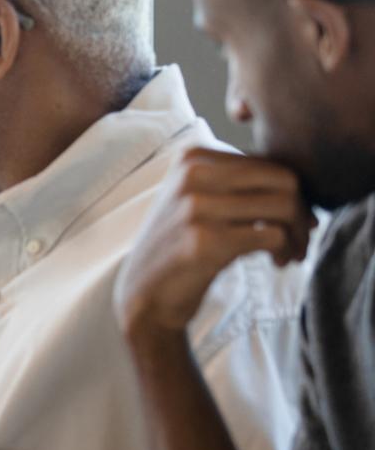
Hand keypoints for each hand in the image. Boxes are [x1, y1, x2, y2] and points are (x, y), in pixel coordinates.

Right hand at [115, 148, 315, 337]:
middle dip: (302, 212)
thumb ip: (239, 183)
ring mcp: (195, 207)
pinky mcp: (205, 241)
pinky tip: (277, 262)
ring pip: (283, 206)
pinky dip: (285, 251)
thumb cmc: (183, 245)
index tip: (294, 221)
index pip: (269, 163)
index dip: (294, 193)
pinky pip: (273, 235)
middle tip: (300, 238)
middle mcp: (192, 175)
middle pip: (283, 180)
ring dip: (298, 235)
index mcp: (192, 157)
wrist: (146, 292)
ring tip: (290, 253)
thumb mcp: (200, 200)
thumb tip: (303, 189)